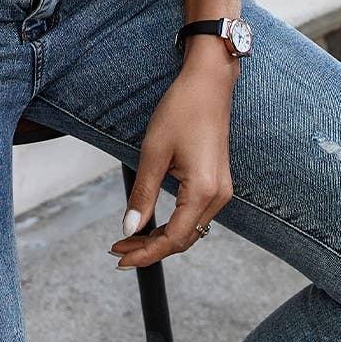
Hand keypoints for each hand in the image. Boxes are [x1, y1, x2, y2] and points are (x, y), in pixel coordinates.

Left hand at [109, 51, 237, 267]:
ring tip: (129, 238)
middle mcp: (218, 197)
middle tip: (118, 250)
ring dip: (161, 237)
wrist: (209, 83)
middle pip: (183, 240)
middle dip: (150, 249)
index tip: (120, 258)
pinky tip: (152, 222)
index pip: (173, 239)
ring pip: (190, 230)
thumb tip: (130, 228)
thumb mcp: (154, 151)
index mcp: (203, 192)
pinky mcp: (218, 183)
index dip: (145, 253)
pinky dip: (173, 223)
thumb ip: (143, 193)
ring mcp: (221, 190)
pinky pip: (195, 215)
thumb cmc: (182, 110)